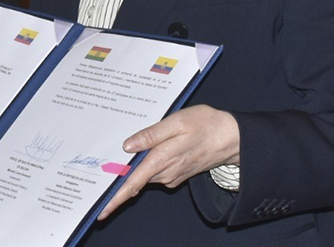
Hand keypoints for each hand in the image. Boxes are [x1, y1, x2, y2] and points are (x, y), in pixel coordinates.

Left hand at [99, 104, 239, 219]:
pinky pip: (156, 171)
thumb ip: (150, 135)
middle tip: (105, 163)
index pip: (132, 184)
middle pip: (135, 179)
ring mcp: (171, 175)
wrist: (231, 138)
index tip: (101, 211)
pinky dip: (149, 163)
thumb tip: (127, 146)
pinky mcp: (176, 174)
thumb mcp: (176, 122)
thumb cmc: (205, 125)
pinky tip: (153, 149)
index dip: (115, 199)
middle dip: (121, 175)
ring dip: (137, 166)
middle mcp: (165, 173)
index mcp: (161, 160)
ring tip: (132, 148)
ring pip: (145, 173)